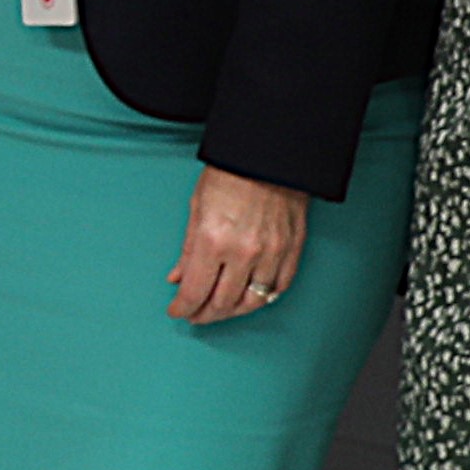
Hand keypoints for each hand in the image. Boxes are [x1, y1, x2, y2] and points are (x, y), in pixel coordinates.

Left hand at [170, 165, 304, 324]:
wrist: (270, 154)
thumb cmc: (230, 174)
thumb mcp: (197, 208)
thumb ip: (188, 249)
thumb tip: (177, 278)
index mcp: (214, 240)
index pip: (195, 291)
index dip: (183, 307)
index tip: (177, 311)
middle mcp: (244, 252)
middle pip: (223, 302)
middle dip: (205, 314)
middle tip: (196, 315)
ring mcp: (272, 253)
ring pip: (253, 301)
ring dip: (233, 311)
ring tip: (220, 311)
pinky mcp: (293, 249)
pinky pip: (279, 286)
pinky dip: (263, 297)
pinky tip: (249, 298)